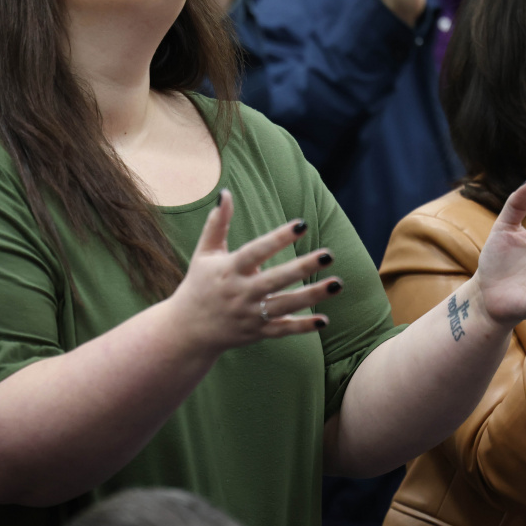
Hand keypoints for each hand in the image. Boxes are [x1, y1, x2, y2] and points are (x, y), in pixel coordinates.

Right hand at [169, 189, 338, 355]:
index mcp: (229, 270)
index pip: (257, 251)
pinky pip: (282, 330)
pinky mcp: (256, 332)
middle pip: (276, 279)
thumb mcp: (204, 253)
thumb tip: (225, 193)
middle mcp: (241, 292)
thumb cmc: (198, 285)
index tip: (302, 224)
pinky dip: (302, 327)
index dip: (279, 238)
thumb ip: (217, 224)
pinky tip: (324, 320)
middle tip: (329, 254)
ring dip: (312, 295)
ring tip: (338, 283)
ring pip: (285, 305)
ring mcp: (250, 315)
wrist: (187, 330)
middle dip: (303, 267)